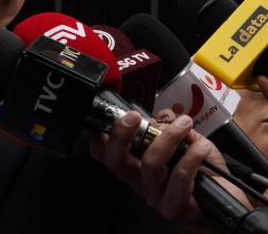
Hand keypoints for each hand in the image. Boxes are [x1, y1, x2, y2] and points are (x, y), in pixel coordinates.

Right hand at [87, 110, 250, 227]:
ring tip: (184, 124)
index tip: (104, 115)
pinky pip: (180, 175)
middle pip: (117, 160)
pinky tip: (202, 147)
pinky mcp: (177, 207)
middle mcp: (141, 183)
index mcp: (137, 167)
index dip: (97, 136)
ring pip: (151, 163)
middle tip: (133, 117)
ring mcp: (157, 197)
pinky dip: (192, 154)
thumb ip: (170, 128)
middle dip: (122, 134)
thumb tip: (162, 115)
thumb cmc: (204, 176)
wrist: (227, 208)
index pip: (106, 154)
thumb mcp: (185, 144)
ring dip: (169, 137)